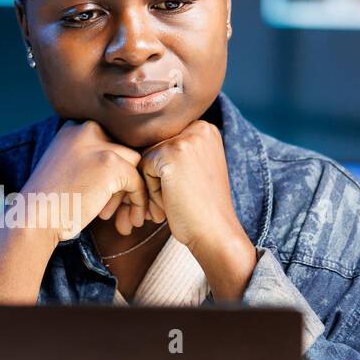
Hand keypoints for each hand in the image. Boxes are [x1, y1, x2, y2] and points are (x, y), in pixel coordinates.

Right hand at [24, 119, 149, 239]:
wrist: (33, 217)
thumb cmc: (47, 202)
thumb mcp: (65, 168)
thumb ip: (88, 159)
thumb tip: (124, 169)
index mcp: (74, 128)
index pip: (108, 142)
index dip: (109, 172)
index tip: (104, 197)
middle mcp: (87, 129)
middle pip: (123, 152)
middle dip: (121, 182)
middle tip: (113, 210)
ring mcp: (101, 145)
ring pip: (133, 165)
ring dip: (128, 192)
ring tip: (118, 217)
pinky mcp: (112, 164)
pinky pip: (137, 182)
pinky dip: (138, 202)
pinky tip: (129, 220)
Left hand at [139, 119, 257, 298]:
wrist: (215, 232)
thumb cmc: (202, 207)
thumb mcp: (196, 169)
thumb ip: (179, 152)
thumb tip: (144, 145)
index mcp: (206, 129)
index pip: (166, 144)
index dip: (168, 173)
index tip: (187, 191)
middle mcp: (199, 127)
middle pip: (155, 150)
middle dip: (160, 180)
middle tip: (180, 200)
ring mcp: (186, 138)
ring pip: (148, 160)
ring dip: (155, 186)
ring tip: (177, 201)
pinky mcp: (171, 153)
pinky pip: (144, 169)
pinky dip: (152, 191)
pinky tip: (171, 202)